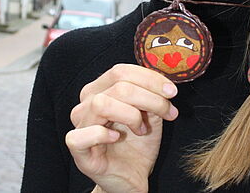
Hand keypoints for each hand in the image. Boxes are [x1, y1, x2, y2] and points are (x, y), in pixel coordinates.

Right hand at [65, 64, 178, 192]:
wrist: (132, 177)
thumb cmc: (137, 144)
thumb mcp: (149, 115)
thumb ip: (151, 96)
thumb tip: (165, 84)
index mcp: (100, 89)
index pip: (121, 71)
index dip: (150, 78)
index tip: (172, 91)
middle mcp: (86, 103)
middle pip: (118, 86)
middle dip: (150, 98)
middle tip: (169, 112)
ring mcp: (80, 125)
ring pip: (101, 104)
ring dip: (130, 115)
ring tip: (141, 129)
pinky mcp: (78, 150)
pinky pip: (81, 135)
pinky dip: (101, 134)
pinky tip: (116, 138)